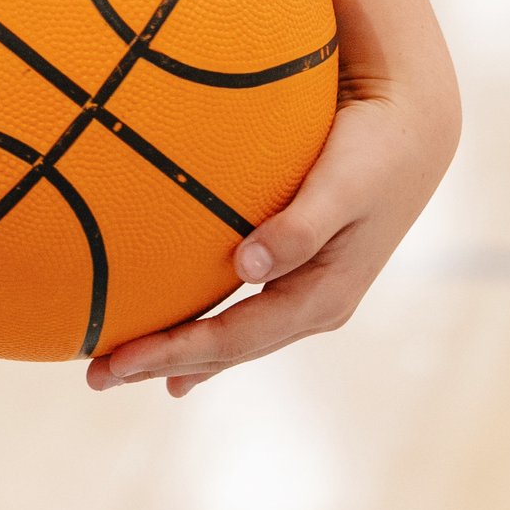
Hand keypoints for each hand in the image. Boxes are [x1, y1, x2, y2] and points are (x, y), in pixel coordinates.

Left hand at [85, 70, 457, 399]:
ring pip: (233, 338)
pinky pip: (244, 315)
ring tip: (124, 369)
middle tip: (94, 377)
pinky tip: (181, 351)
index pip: (230, 339)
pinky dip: (207, 333)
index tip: (116, 361)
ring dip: (178, 353)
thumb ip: (300, 225)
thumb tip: (248, 267)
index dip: (171, 352)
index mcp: (320, 299)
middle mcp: (314, 307)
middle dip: (161, 365)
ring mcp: (309, 294)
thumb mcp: (341, 185)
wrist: (414, 131)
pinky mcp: (302, 272)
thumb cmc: (372, 150)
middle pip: (225, 350)